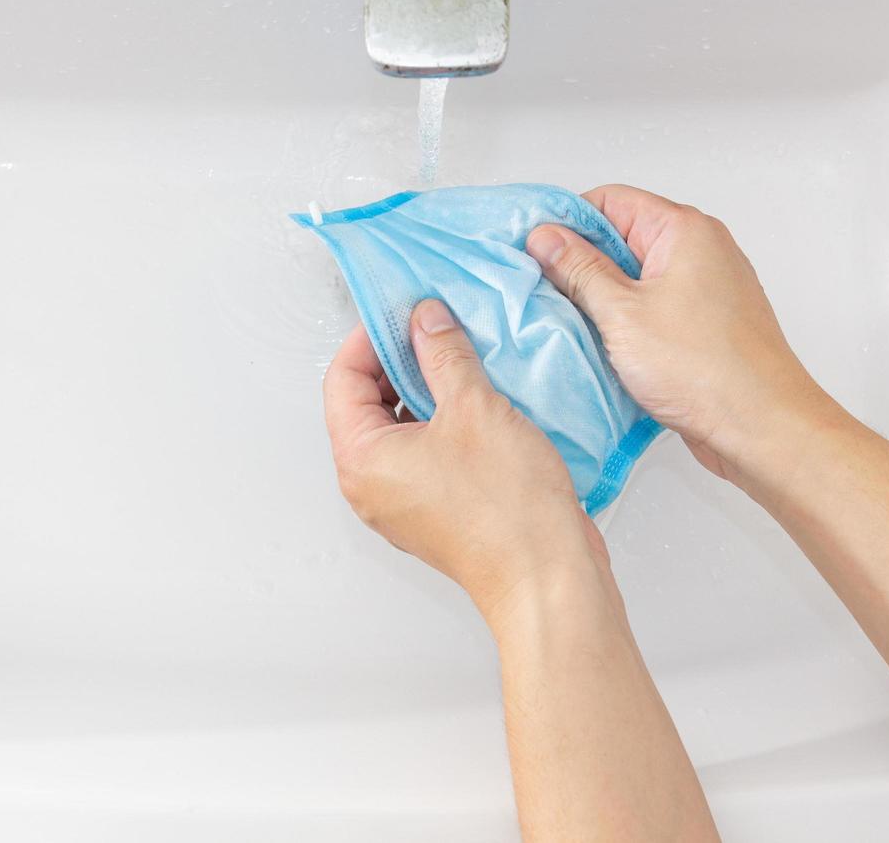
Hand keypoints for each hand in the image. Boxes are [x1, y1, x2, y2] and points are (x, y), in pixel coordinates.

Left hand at [322, 299, 606, 615]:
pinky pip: (427, 452)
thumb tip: (425, 319)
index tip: (404, 312)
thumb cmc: (506, 507)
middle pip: (366, 403)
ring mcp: (403, 501)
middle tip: (437, 330)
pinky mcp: (437, 510)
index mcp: (361, 459)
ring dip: (428, 389)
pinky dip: (446, 421)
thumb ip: (443, 354)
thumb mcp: (474, 408)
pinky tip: (482, 399)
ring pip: (401, 427)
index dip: (370, 337)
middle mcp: (372, 485)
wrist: (547, 577)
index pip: (341, 379)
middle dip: (400, 361)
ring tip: (465, 360)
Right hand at [525, 184, 831, 479]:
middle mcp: (701, 250)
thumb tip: (545, 238)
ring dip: (601, 297)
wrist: (762, 427)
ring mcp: (706, 287)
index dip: (567, 222)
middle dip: (580, 262)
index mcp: (684, 230)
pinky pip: (653, 306)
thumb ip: (579, 270)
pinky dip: (625, 320)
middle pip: (622, 237)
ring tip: (570, 322)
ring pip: (635, 276)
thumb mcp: (622, 314)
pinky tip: (603, 346)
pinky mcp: (705, 323)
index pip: (610, 201)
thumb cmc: (705, 369)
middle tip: (543, 290)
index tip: (533, 250)